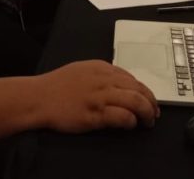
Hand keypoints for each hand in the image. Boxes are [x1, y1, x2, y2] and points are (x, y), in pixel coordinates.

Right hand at [36, 60, 158, 131]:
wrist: (39, 97)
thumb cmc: (58, 86)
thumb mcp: (83, 70)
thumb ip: (103, 75)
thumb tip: (121, 85)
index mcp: (102, 68)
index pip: (133, 79)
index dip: (145, 92)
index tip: (150, 102)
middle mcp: (104, 80)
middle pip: (139, 89)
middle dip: (151, 103)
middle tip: (154, 115)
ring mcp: (99, 96)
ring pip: (135, 101)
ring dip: (146, 113)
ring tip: (148, 122)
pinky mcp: (94, 114)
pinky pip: (121, 116)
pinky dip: (130, 120)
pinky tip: (130, 125)